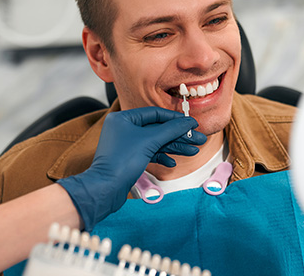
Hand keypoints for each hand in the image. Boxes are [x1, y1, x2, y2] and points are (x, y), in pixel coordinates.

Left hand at [57, 107, 205, 230]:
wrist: (105, 189)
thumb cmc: (121, 162)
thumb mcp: (150, 141)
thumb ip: (171, 130)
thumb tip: (188, 122)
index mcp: (124, 118)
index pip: (155, 114)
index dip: (175, 119)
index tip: (191, 123)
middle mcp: (124, 129)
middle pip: (158, 129)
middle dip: (178, 136)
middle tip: (198, 139)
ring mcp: (127, 145)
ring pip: (156, 143)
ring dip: (174, 147)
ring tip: (193, 151)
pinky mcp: (129, 159)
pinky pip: (150, 153)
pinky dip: (162, 157)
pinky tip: (172, 163)